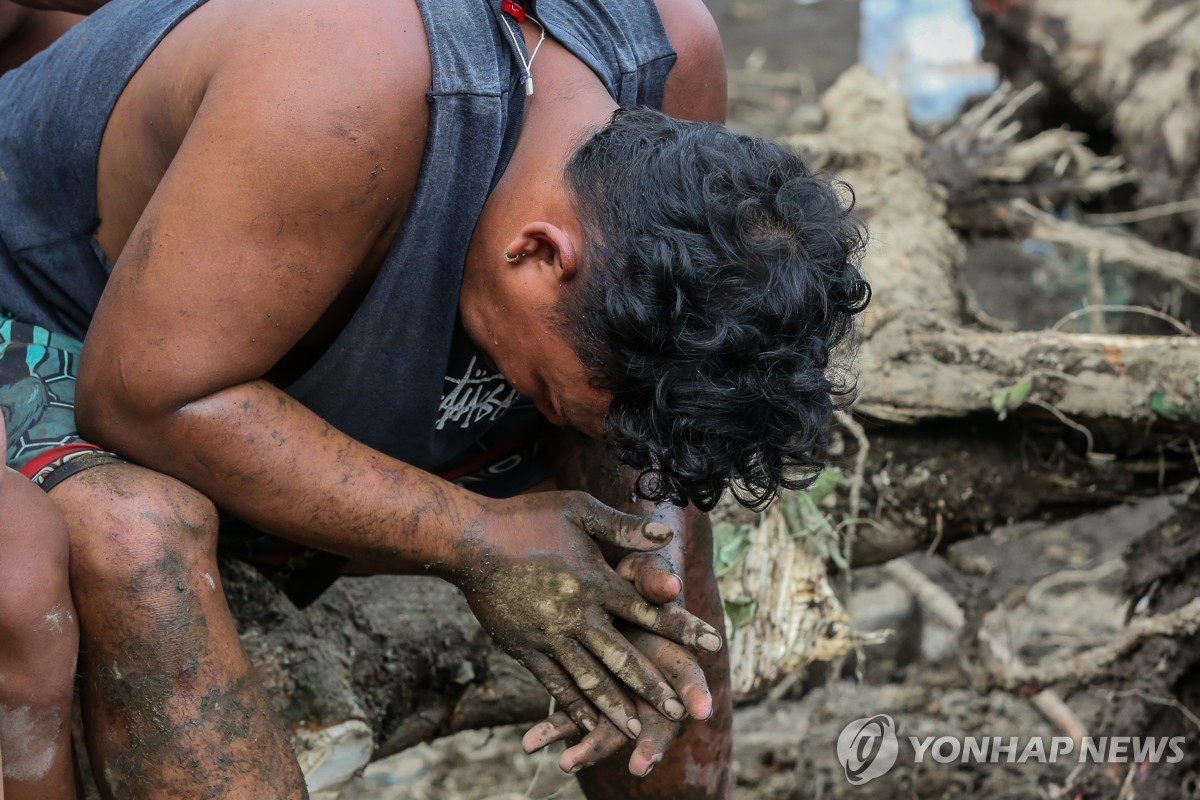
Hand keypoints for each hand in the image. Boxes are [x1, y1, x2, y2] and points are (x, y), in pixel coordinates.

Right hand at [457, 491, 722, 738]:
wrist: (470, 540)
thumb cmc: (526, 518)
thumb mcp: (579, 509)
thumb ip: (622, 526)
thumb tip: (666, 534)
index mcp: (595, 581)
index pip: (649, 609)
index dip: (682, 627)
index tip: (714, 644)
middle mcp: (577, 615)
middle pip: (623, 657)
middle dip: (653, 686)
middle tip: (681, 711)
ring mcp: (549, 635)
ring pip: (589, 679)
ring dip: (615, 706)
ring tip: (637, 730)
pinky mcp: (524, 647)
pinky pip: (553, 682)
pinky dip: (572, 704)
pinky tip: (586, 721)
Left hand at [519, 553, 713, 775]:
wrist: (592, 580)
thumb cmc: (627, 575)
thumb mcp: (641, 569)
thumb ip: (654, 578)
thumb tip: (670, 586)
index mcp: (669, 654)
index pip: (688, 678)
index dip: (696, 693)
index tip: (701, 712)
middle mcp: (646, 684)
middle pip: (655, 722)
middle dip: (649, 745)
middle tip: (641, 765)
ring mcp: (615, 694)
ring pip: (609, 729)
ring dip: (590, 748)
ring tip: (567, 762)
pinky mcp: (582, 694)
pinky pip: (570, 718)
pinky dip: (551, 732)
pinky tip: (529, 743)